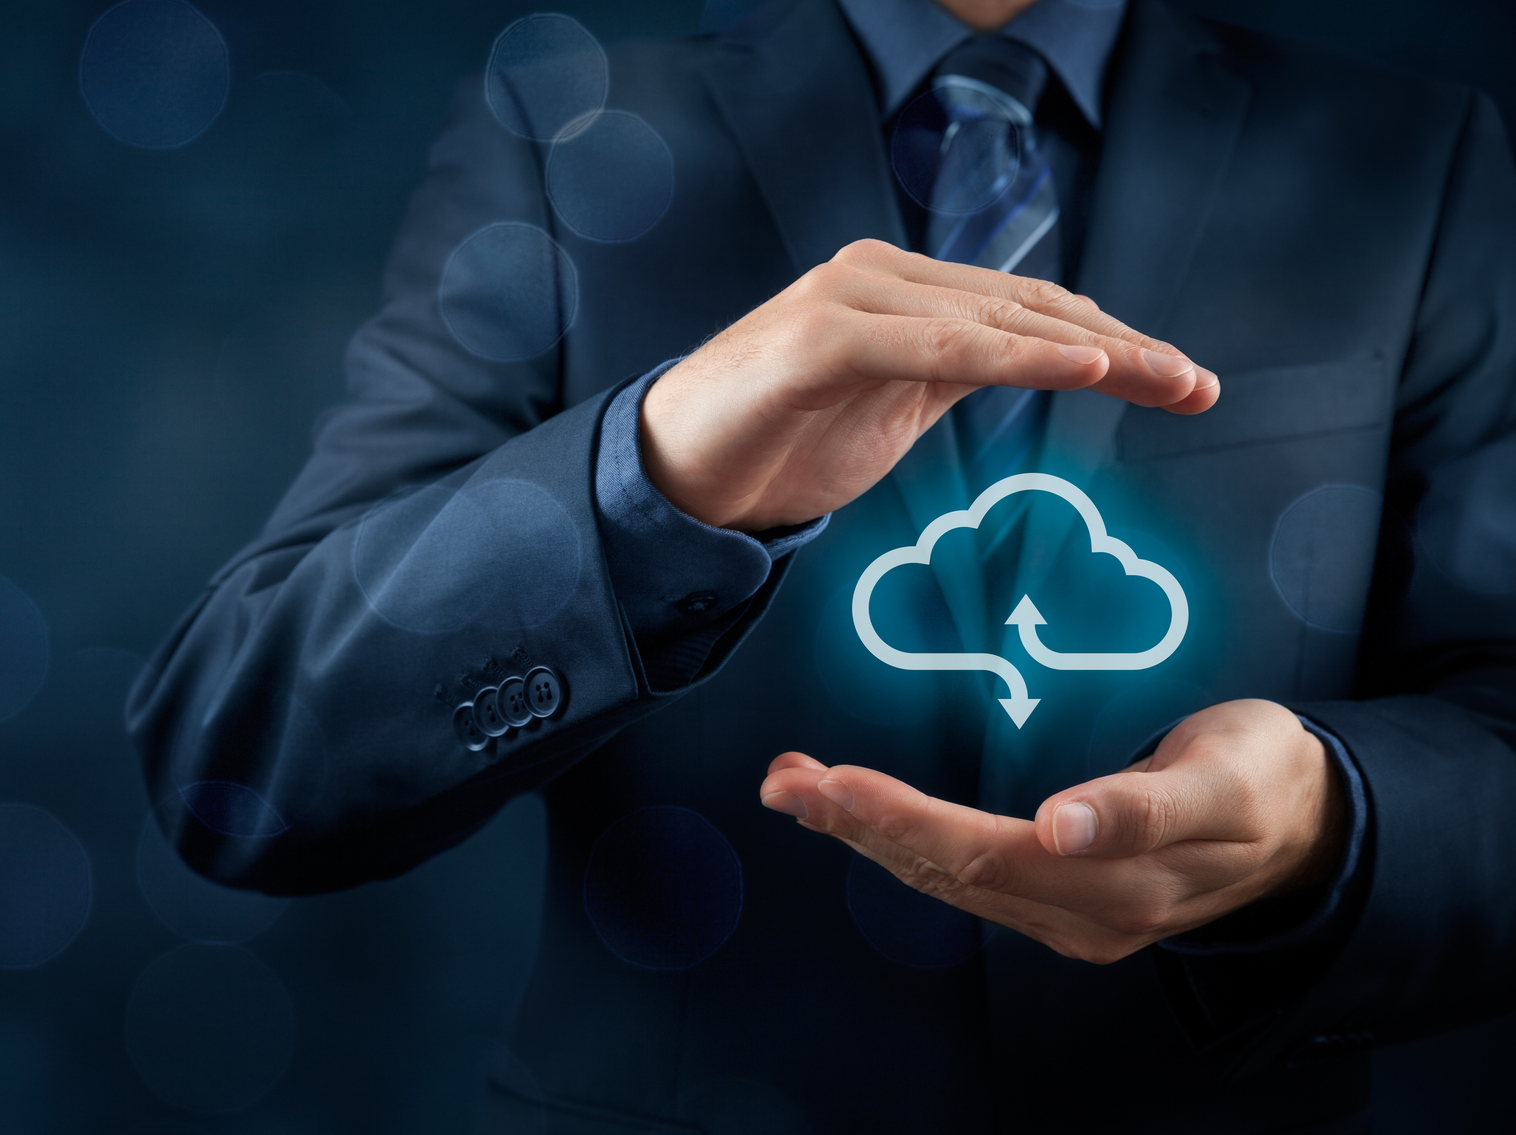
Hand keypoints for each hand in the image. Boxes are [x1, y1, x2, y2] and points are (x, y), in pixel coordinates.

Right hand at [641, 239, 1219, 531]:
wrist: (672, 479)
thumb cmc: (777, 443)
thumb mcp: (891, 408)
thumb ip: (955, 374)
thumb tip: (1044, 366)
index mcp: (900, 289)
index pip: (1027, 307)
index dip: (1115, 341)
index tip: (1185, 383)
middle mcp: (878, 276)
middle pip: (1027, 305)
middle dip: (1125, 347)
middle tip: (1199, 386)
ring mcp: (849, 298)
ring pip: (992, 318)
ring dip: (1089, 349)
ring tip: (1162, 378)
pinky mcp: (821, 337)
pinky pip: (937, 344)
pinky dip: (1014, 354)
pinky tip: (1078, 367)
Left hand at [756, 700, 1344, 963]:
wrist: (1307, 823)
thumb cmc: (1263, 775)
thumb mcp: (1227, 775)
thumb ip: (1148, 804)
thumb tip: (1066, 824)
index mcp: (1122, 882)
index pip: (985, 854)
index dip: (903, 820)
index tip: (834, 784)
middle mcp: (1084, 914)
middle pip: (947, 872)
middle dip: (857, 825)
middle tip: (784, 780)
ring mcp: (1069, 918)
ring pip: (944, 879)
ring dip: (862, 835)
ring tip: (793, 787)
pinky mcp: (1061, 907)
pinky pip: (963, 879)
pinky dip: (899, 842)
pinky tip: (853, 814)